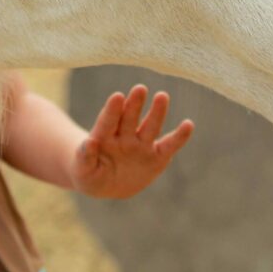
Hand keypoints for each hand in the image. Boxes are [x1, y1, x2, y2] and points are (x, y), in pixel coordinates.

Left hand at [71, 84, 193, 199]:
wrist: (107, 183)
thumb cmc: (91, 173)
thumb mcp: (83, 172)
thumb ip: (84, 158)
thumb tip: (89, 142)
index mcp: (104, 136)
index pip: (108, 122)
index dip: (112, 111)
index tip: (117, 96)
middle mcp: (124, 136)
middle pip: (129, 118)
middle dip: (134, 104)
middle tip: (139, 89)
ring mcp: (141, 144)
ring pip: (149, 127)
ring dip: (156, 112)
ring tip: (162, 96)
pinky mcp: (157, 156)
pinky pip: (170, 146)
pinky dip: (180, 137)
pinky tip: (188, 125)